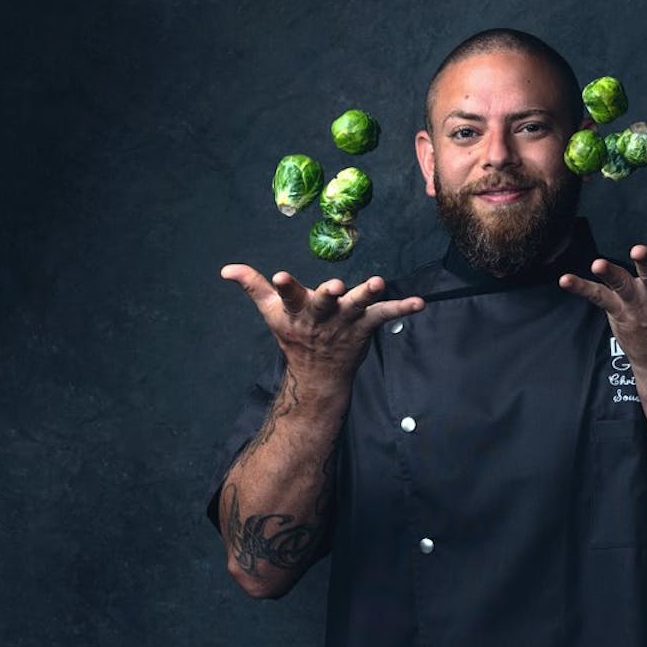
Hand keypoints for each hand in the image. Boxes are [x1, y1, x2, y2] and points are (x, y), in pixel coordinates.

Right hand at [220, 264, 424, 379]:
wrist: (318, 377)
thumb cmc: (294, 337)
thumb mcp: (272, 312)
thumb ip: (253, 286)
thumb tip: (226, 269)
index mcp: (296, 311)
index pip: (287, 296)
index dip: (284, 286)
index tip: (280, 276)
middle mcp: (320, 317)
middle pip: (324, 303)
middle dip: (328, 295)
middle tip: (334, 286)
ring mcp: (344, 323)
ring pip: (356, 306)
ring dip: (367, 294)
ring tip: (378, 283)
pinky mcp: (364, 327)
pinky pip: (385, 316)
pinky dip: (403, 309)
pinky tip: (420, 303)